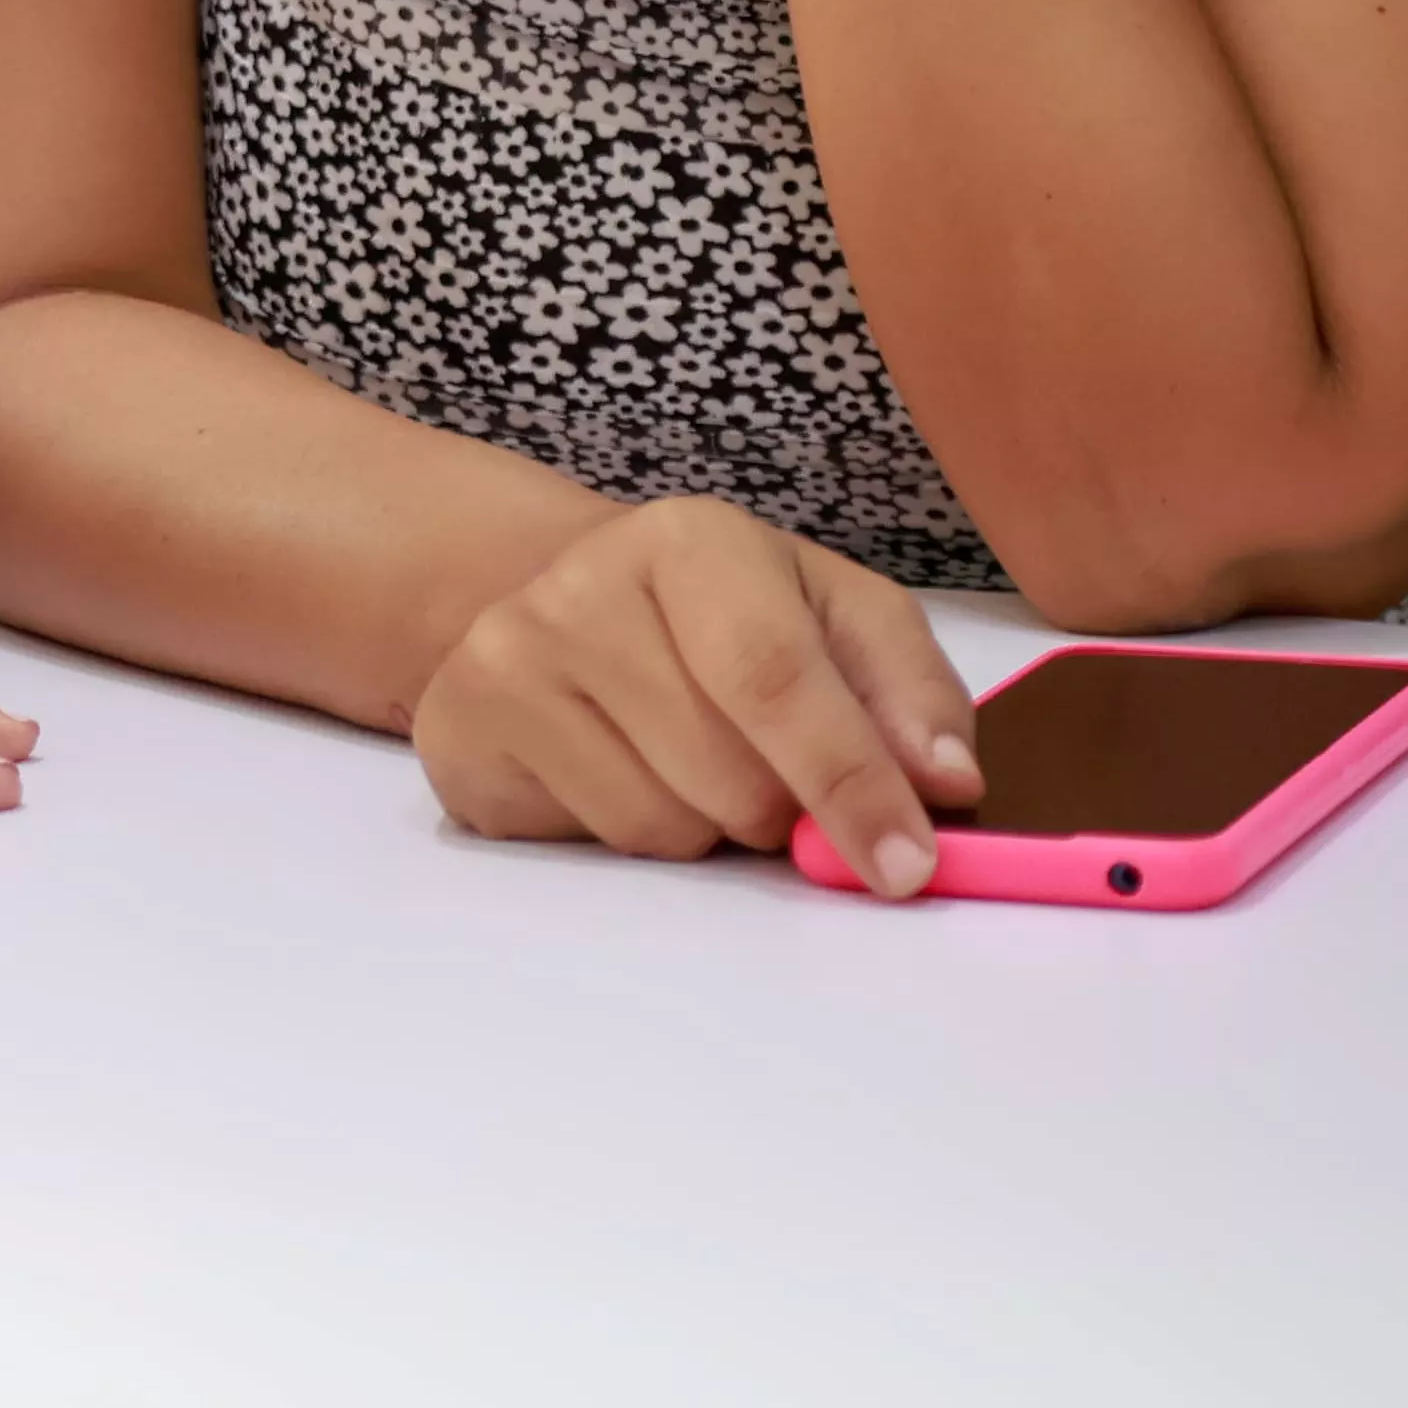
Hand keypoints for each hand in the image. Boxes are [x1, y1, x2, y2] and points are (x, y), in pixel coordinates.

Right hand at [409, 496, 982, 896]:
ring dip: (706, 829)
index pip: (777, 677)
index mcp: (693, 540)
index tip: (907, 868)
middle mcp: (582, 585)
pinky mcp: (459, 731)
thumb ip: (911, 694)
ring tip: (689, 766)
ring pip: (661, 828)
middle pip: (728, 777)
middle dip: (780, 813)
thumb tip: (948, 782)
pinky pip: (589, 847)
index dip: (850, 782)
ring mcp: (505, 657)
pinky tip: (622, 773)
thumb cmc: (729, 620)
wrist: (571, 604)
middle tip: (776, 784)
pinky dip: (632, 836)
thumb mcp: (837, 620)